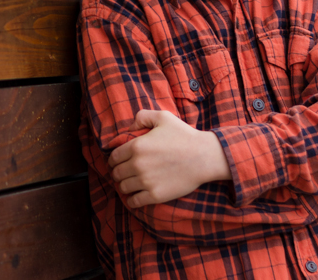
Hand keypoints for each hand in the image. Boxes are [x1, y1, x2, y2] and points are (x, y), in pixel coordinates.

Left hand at [108, 109, 230, 207]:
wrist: (204, 157)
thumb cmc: (184, 135)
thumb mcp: (163, 117)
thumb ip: (142, 116)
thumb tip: (129, 127)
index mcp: (137, 146)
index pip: (114, 157)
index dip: (113, 160)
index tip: (117, 162)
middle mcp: (138, 164)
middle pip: (116, 173)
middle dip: (117, 173)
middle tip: (123, 173)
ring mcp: (146, 181)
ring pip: (123, 187)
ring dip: (124, 186)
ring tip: (129, 184)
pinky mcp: (155, 195)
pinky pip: (134, 202)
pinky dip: (131, 200)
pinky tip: (134, 197)